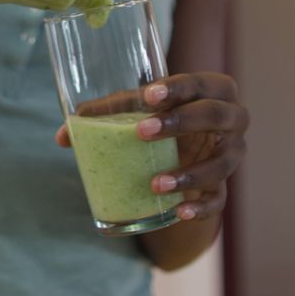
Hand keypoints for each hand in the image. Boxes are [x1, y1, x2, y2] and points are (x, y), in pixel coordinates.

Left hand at [56, 72, 248, 222]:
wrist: (189, 154)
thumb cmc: (164, 120)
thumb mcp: (140, 112)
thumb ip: (107, 114)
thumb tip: (63, 134)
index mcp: (214, 89)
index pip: (200, 83)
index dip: (178, 88)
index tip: (148, 95)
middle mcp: (232, 119)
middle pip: (215, 116)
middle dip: (180, 122)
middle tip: (142, 132)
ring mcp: (231, 154)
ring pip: (220, 163)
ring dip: (189, 174)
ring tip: (154, 184)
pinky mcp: (224, 185)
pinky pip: (219, 199)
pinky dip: (200, 207)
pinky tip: (178, 212)